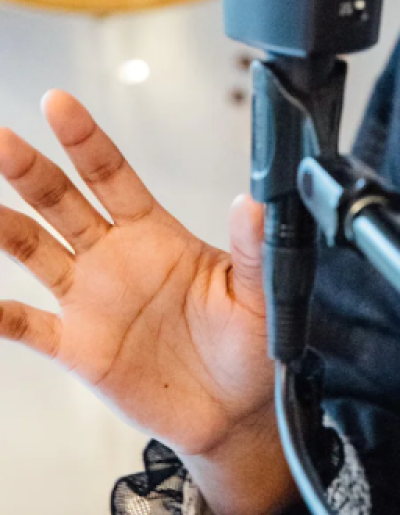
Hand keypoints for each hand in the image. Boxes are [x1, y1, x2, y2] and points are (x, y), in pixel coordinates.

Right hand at [0, 91, 293, 514]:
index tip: (57, 103)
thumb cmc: (252, 343)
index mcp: (157, 233)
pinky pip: (28, 325)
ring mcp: (92, 301)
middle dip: (30, 169)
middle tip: (2, 139)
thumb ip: (253, 248)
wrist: (237, 411)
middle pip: (62, 202)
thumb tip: (254, 203)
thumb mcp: (260, 292)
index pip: (112, 174)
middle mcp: (115, 258)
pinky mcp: (80, 348)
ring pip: (35, 251)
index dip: (84, 139)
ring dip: (4, 225)